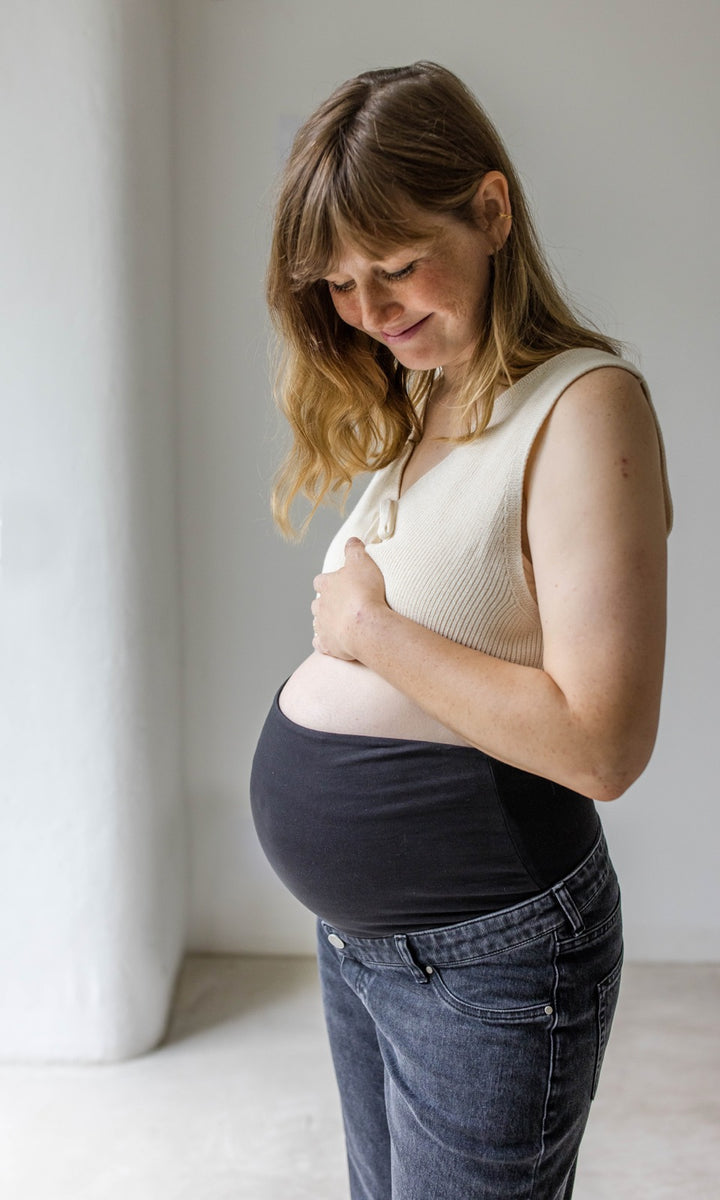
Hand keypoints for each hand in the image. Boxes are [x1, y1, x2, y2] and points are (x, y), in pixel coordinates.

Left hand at [311, 538, 387, 659]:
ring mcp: (322, 627)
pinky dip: (325, 643)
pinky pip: (321, 645)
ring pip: (318, 624)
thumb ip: (354, 550)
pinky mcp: (327, 645)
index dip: (328, 582)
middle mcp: (320, 606)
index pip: (320, 581)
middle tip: (341, 605)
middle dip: (326, 604)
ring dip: (326, 623)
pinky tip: (334, 643)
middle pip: (317, 604)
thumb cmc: (365, 593)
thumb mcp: (362, 562)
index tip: (337, 583)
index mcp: (326, 585)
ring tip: (340, 623)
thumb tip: (351, 540)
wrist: (365, 625)